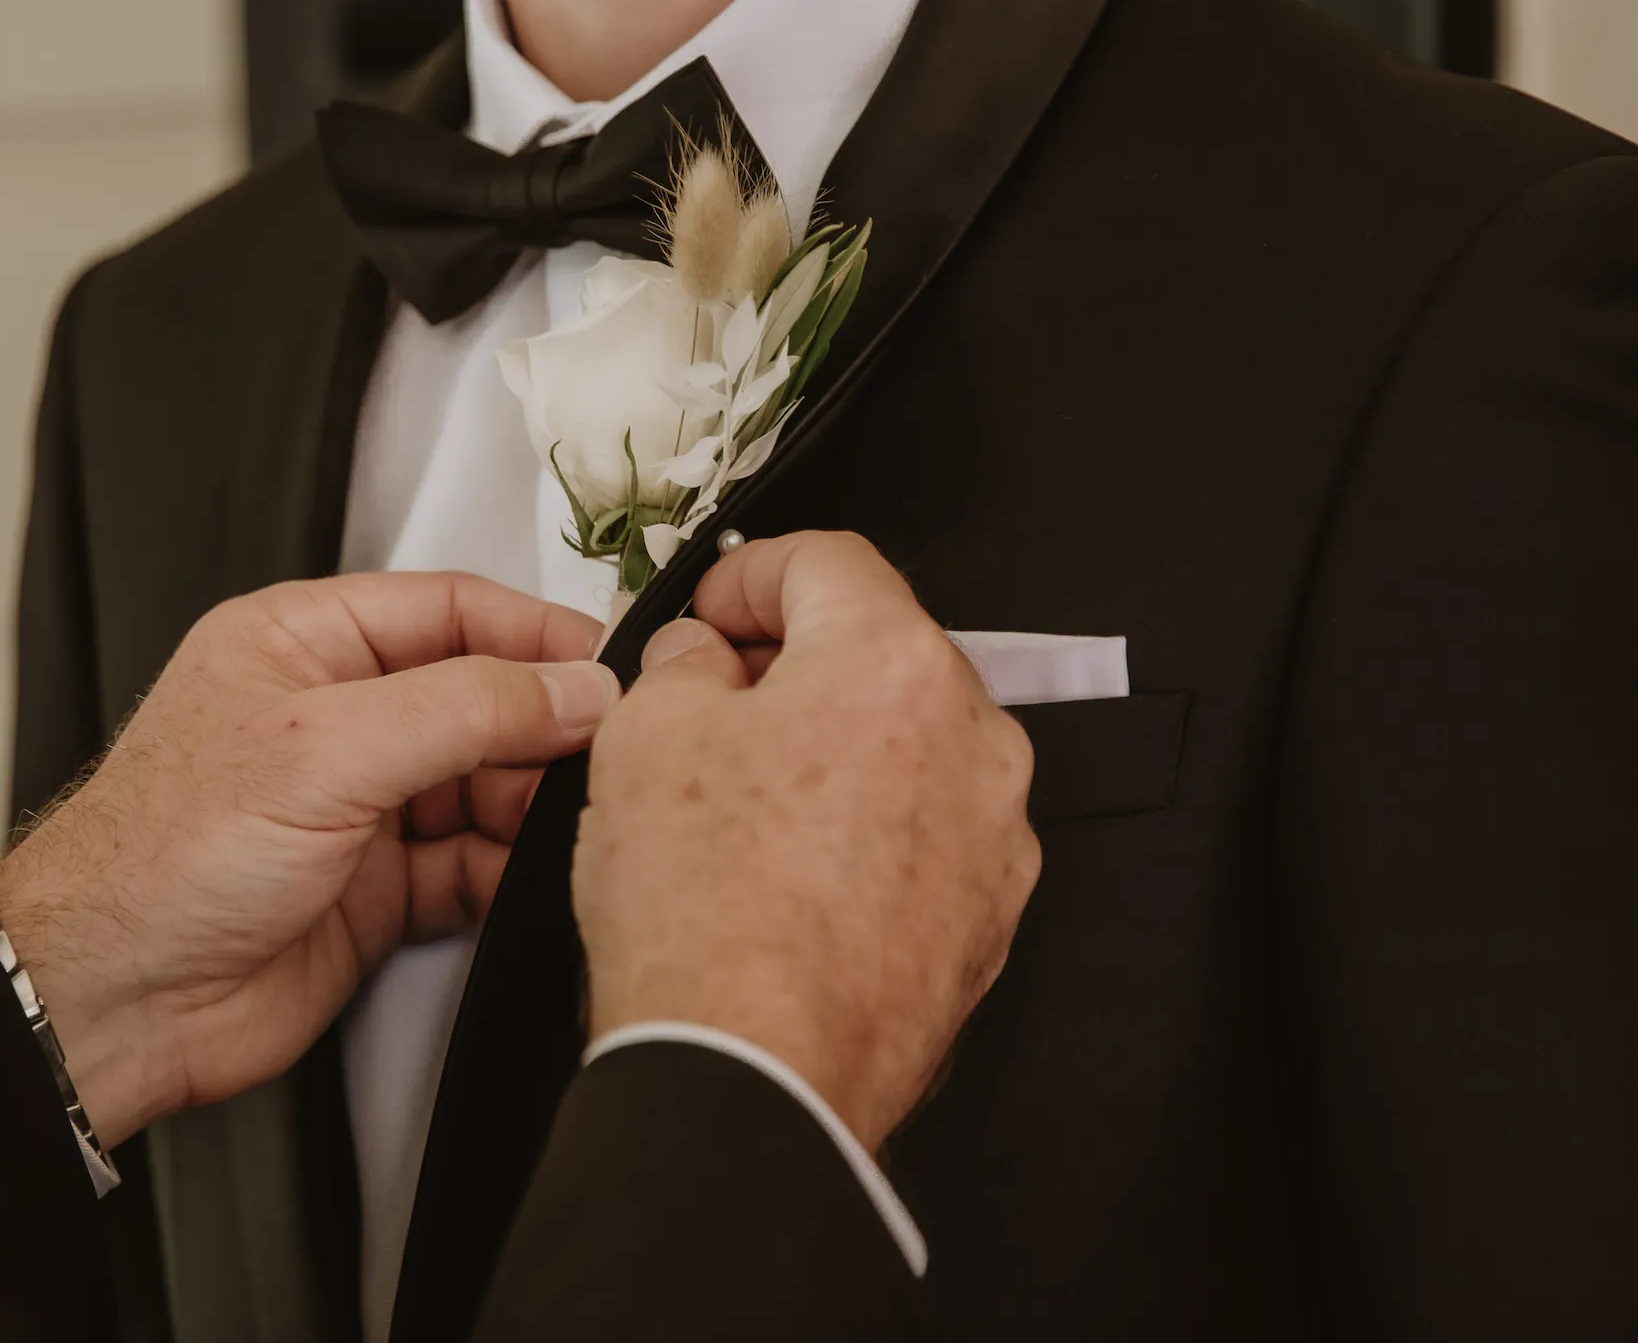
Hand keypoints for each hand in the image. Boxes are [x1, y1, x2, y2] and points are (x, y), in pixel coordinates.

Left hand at [0, 572, 613, 1147]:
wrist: (114, 1004)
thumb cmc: (164, 860)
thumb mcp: (326, 750)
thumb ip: (466, 709)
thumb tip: (574, 686)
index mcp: (302, 644)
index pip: (450, 609)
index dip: (535, 633)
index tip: (609, 666)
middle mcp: (335, 718)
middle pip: (480, 698)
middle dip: (544, 726)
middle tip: (609, 753)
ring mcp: (359, 807)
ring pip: (486, 785)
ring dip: (533, 802)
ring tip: (574, 820)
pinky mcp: (378, 892)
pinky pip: (474, 865)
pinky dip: (510, 872)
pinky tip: (532, 878)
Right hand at [578, 532, 1037, 1149]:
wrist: (753, 1077)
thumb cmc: (707, 917)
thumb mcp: (644, 733)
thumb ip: (685, 662)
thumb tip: (706, 659)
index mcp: (896, 665)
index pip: (828, 560)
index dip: (749, 572)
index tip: (714, 609)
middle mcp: (973, 741)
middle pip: (878, 654)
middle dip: (793, 666)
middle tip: (712, 704)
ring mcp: (994, 837)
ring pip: (906, 749)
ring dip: (832, 752)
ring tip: (741, 809)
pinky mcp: (987, 918)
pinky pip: (923, 836)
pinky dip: (864, 834)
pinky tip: (788, 876)